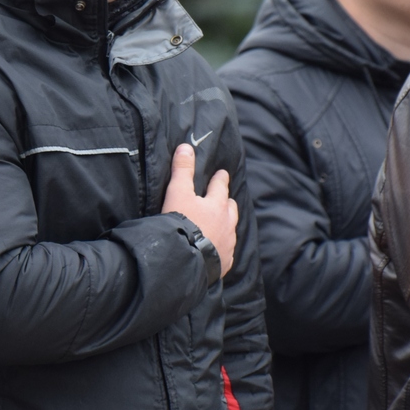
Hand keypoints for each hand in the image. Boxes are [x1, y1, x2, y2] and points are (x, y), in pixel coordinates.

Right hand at [161, 143, 236, 276]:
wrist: (185, 260)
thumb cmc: (181, 223)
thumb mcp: (177, 193)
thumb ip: (182, 170)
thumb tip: (186, 147)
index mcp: (217, 204)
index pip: (221, 186)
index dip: (220, 179)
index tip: (222, 174)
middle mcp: (227, 223)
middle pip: (231, 208)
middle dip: (227, 202)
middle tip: (224, 199)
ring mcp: (228, 244)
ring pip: (231, 229)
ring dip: (226, 225)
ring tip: (221, 224)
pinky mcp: (224, 262)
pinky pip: (226, 251)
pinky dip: (222, 247)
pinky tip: (216, 249)